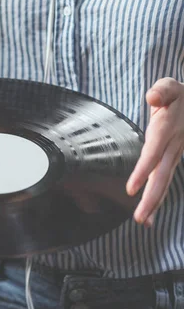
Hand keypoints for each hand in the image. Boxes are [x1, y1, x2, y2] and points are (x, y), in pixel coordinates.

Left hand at [126, 77, 183, 226]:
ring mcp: (175, 152)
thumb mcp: (169, 86)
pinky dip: (158, 196)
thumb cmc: (178, 93)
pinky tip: (149, 214)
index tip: (131, 189)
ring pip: (164, 180)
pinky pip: (164, 178)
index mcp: (168, 128)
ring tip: (143, 222)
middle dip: (151, 197)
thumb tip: (152, 98)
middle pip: (161, 174)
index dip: (143, 170)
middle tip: (139, 219)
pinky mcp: (173, 157)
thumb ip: (162, 91)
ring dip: (154, 202)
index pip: (153, 152)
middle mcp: (173, 145)